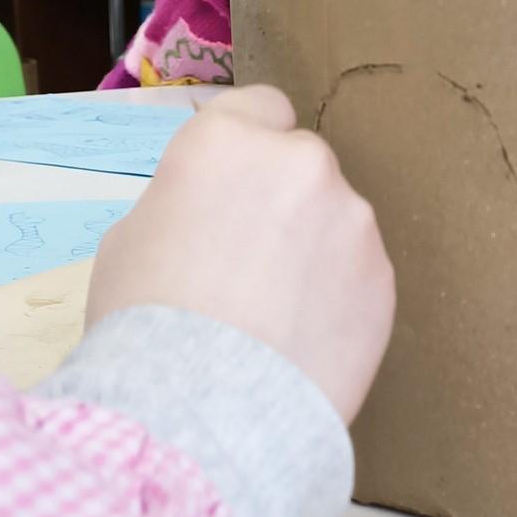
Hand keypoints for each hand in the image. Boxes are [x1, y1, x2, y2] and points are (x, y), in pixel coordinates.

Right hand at [86, 85, 394, 422]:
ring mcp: (353, 218)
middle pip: (301, 165)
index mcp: (230, 141)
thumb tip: (213, 211)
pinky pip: (358, 271)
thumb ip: (189, 200)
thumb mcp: (132, 239)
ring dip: (315, 249)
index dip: (249, 142)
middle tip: (248, 263)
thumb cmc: (146, 323)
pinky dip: (338, 295)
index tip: (239, 180)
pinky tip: (302, 340)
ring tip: (274, 315)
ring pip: (336, 220)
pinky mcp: (384, 275)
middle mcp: (302, 163)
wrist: (203, 410)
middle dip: (284, 200)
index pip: (261, 106)